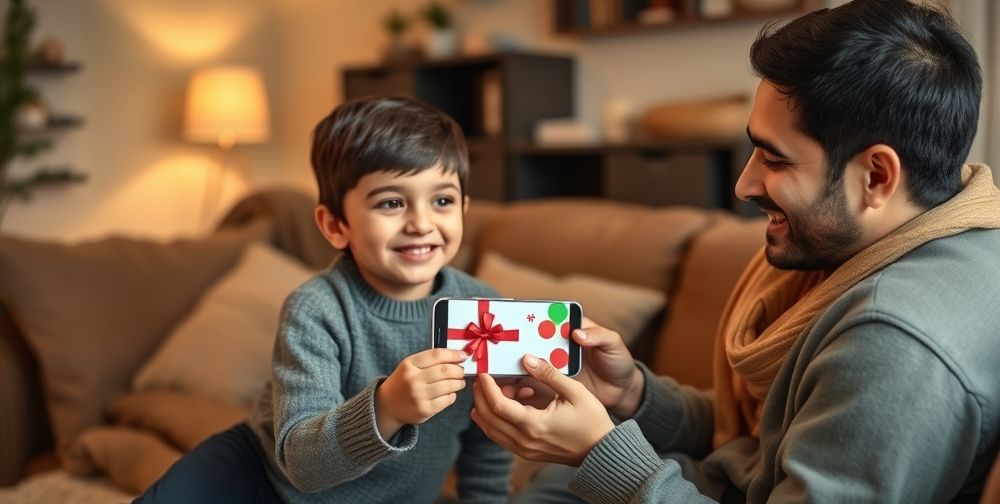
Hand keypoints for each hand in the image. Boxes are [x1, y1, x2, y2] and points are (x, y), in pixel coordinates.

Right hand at [376, 348, 467, 439]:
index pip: (437, 355)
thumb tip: (457, 357)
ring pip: (448, 386)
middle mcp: (413, 379)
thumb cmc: (403, 382)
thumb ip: (430, 360)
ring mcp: (419, 396)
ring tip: (459, 382)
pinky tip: (450, 393)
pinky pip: (447, 400)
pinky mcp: (425, 410)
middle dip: (458, 370)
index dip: (453, 354)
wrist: (388, 405)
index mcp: (409, 365)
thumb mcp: (410, 366)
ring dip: (459, 383)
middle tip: (461, 371)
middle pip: (445, 371)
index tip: (463, 355)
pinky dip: (452, 395)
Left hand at [471, 354, 614, 465]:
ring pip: (491, 431)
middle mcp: (525, 440)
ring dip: (484, 411)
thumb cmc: (592, 420)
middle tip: (479, 380)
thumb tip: (527, 359)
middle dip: (480, 397)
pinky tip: (499, 408)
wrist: (601, 450)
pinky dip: (494, 422)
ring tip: (484, 392)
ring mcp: (524, 450)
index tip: (483, 373)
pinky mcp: (527, 453)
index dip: (486, 388)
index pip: (498, 405)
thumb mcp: (575, 391)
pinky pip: (501, 437)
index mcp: (534, 425)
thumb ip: (548, 374)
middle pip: (488, 419)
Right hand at [502, 318, 643, 417]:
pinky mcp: (553, 383)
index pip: (547, 318)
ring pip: (529, 361)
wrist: (622, 392)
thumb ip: (599, 335)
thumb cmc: (619, 361)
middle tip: (503, 345)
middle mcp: (558, 344)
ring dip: (514, 364)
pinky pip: (533, 381)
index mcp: (570, 329)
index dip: (532, 317)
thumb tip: (578, 333)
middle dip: (516, 341)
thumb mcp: (613, 344)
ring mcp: (554, 364)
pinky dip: (522, 385)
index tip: (517, 318)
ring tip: (503, 368)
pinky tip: (516, 389)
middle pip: (532, 339)